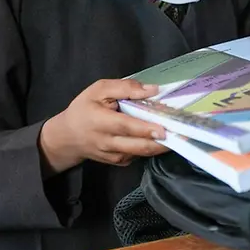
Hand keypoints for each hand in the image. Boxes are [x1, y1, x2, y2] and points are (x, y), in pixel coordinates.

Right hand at [39, 79, 168, 173]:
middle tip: (182, 133)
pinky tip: (160, 138)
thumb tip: (152, 90)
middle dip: (161, 142)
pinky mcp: (118, 162)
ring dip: (160, 146)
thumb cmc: (84, 108)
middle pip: (138, 145)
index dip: (145, 128)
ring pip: (141, 153)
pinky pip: (138, 156)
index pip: (125, 126)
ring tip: (178, 134)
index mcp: (99, 121)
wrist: (68, 137)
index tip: (164, 128)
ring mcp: (113, 156)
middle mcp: (107, 142)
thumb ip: (125, 87)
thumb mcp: (98, 90)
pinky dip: (151, 147)